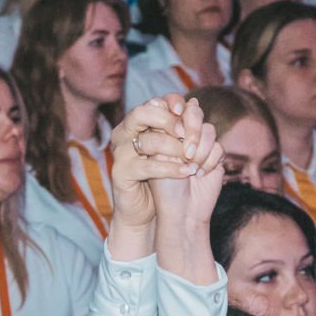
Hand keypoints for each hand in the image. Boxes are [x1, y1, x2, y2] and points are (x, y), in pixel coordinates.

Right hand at [108, 95, 198, 250]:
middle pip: (143, 113)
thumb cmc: (165, 178)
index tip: (190, 114)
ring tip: (192, 159)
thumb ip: (183, 127)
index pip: (155, 101)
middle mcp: (124, 133)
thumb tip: (194, 104)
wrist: (149, 214)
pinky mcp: (120, 174)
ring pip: (147, 141)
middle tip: (188, 136)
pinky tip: (187, 173)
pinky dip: (170, 169)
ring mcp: (120, 153)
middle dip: (170, 121)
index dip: (173, 103)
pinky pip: (147, 167)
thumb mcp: (176, 149)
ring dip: (175, 148)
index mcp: (138, 123)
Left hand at [151, 118, 223, 228]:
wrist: (181, 213)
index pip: (175, 107)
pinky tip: (200, 175)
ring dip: (201, 149)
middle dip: (192, 129)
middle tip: (186, 151)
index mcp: (167, 132)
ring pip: (209, 130)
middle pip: (194, 111)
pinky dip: (210, 161)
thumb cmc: (163, 188)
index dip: (177, 109)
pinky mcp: (216, 158)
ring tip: (191, 168)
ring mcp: (201, 146)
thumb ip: (164, 130)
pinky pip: (219, 147)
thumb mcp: (158, 156)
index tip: (175, 116)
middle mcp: (184, 136)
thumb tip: (166, 102)